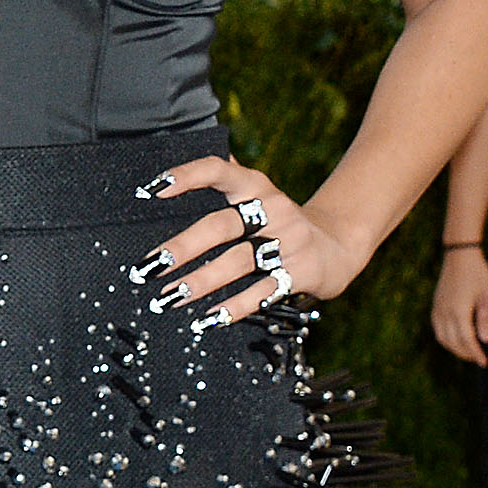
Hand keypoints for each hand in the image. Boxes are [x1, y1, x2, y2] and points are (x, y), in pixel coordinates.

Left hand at [131, 153, 362, 331]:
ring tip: (169, 298)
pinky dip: (235, 307)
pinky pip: (264, 291)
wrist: (338, 245)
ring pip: (239, 261)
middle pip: (221, 225)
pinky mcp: (303, 272)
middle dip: (182, 247)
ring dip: (201, 281)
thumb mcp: (256, 195)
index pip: (219, 170)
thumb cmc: (276, 221)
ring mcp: (290, 241)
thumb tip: (166, 167)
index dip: (186, 176)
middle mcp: (274, 209)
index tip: (150, 191)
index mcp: (255, 185)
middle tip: (149, 266)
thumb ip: (220, 181)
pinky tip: (208, 319)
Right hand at [432, 246, 487, 365]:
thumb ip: (485, 319)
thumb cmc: (477, 274)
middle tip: (478, 359)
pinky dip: (446, 338)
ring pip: (442, 337)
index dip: (475, 353)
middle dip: (465, 353)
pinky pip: (437, 329)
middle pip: (453, 342)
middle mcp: (445, 313)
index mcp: (459, 311)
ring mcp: (438, 309)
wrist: (458, 256)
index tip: (484, 363)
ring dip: (454, 348)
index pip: (466, 340)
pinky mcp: (435, 306)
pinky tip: (455, 339)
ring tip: (467, 351)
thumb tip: (485, 340)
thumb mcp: (486, 296)